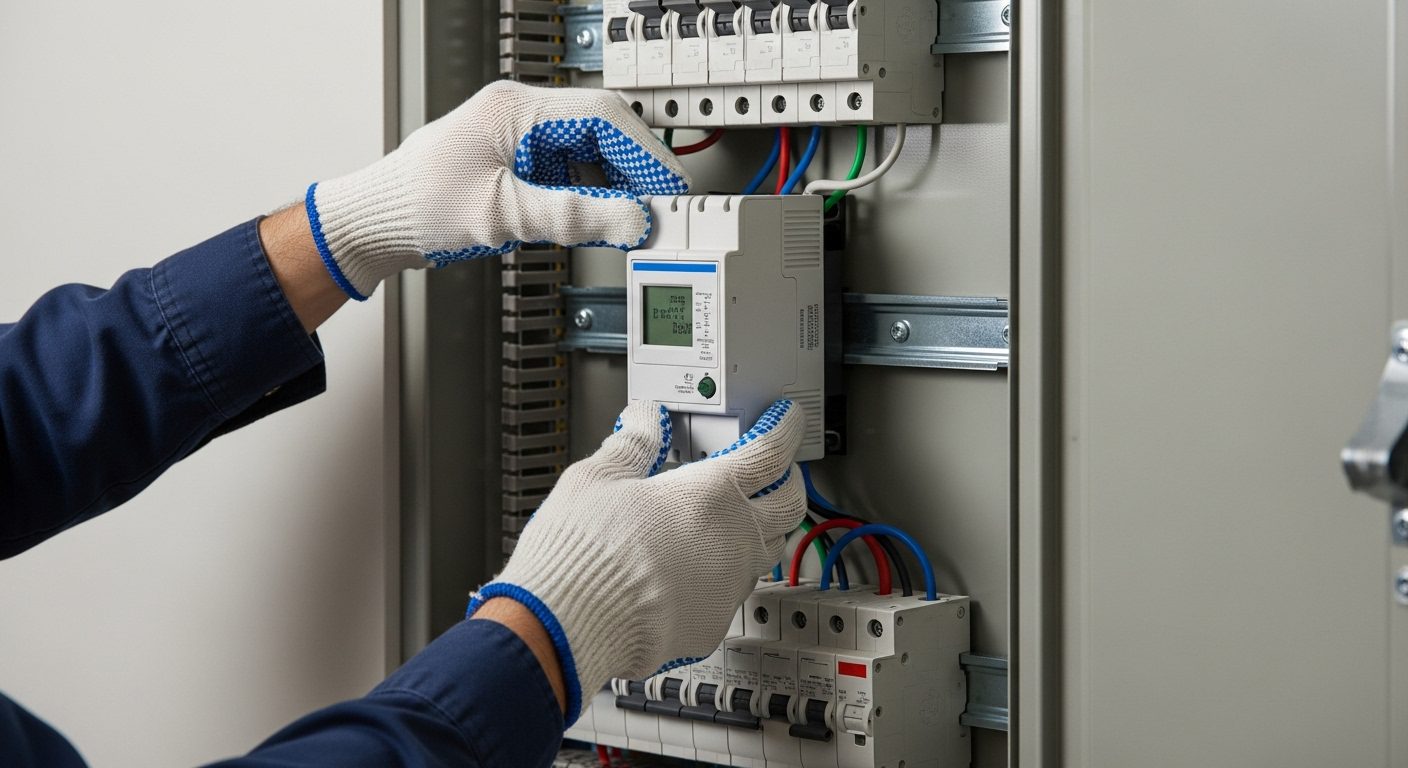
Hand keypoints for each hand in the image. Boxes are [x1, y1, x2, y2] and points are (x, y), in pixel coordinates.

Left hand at [305, 81, 690, 299]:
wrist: (376, 224)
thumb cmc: (417, 207)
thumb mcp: (504, 216)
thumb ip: (574, 217)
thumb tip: (632, 219)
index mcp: (516, 110)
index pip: (604, 116)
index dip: (645, 153)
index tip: (668, 188)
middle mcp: (520, 115)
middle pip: (604, 130)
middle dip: (637, 170)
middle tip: (662, 209)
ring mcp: (520, 138)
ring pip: (591, 153)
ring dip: (616, 186)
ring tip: (633, 222)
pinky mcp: (517, 163)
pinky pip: (571, 173)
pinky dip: (592, 197)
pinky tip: (600, 221)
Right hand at [468, 399, 805, 721]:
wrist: (569, 625)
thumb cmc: (583, 552)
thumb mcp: (597, 478)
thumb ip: (633, 446)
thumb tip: (645, 421)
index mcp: (712, 493)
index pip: (771, 451)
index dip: (785, 430)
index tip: (786, 422)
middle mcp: (734, 539)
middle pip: (792, 503)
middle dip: (789, 481)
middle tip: (776, 471)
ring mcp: (728, 586)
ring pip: (769, 551)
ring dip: (763, 529)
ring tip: (739, 519)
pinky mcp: (713, 624)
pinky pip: (734, 593)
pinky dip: (725, 574)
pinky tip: (699, 570)